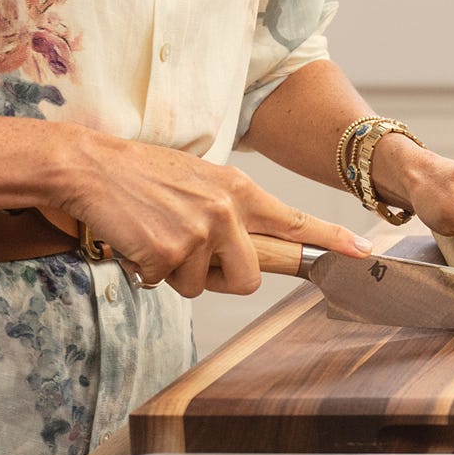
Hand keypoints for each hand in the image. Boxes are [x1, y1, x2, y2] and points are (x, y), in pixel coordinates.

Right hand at [57, 129, 373, 298]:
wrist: (91, 167)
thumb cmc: (140, 174)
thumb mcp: (197, 179)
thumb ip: (229, 208)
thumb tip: (246, 247)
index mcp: (237, 189)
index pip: (294, 220)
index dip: (330, 240)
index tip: (362, 252)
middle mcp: (227, 210)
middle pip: (250, 278)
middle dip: (222, 279)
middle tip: (190, 254)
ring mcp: (200, 232)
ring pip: (203, 286)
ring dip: (178, 274)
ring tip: (155, 236)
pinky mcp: (170, 252)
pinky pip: (167, 285)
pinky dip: (148, 272)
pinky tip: (136, 240)